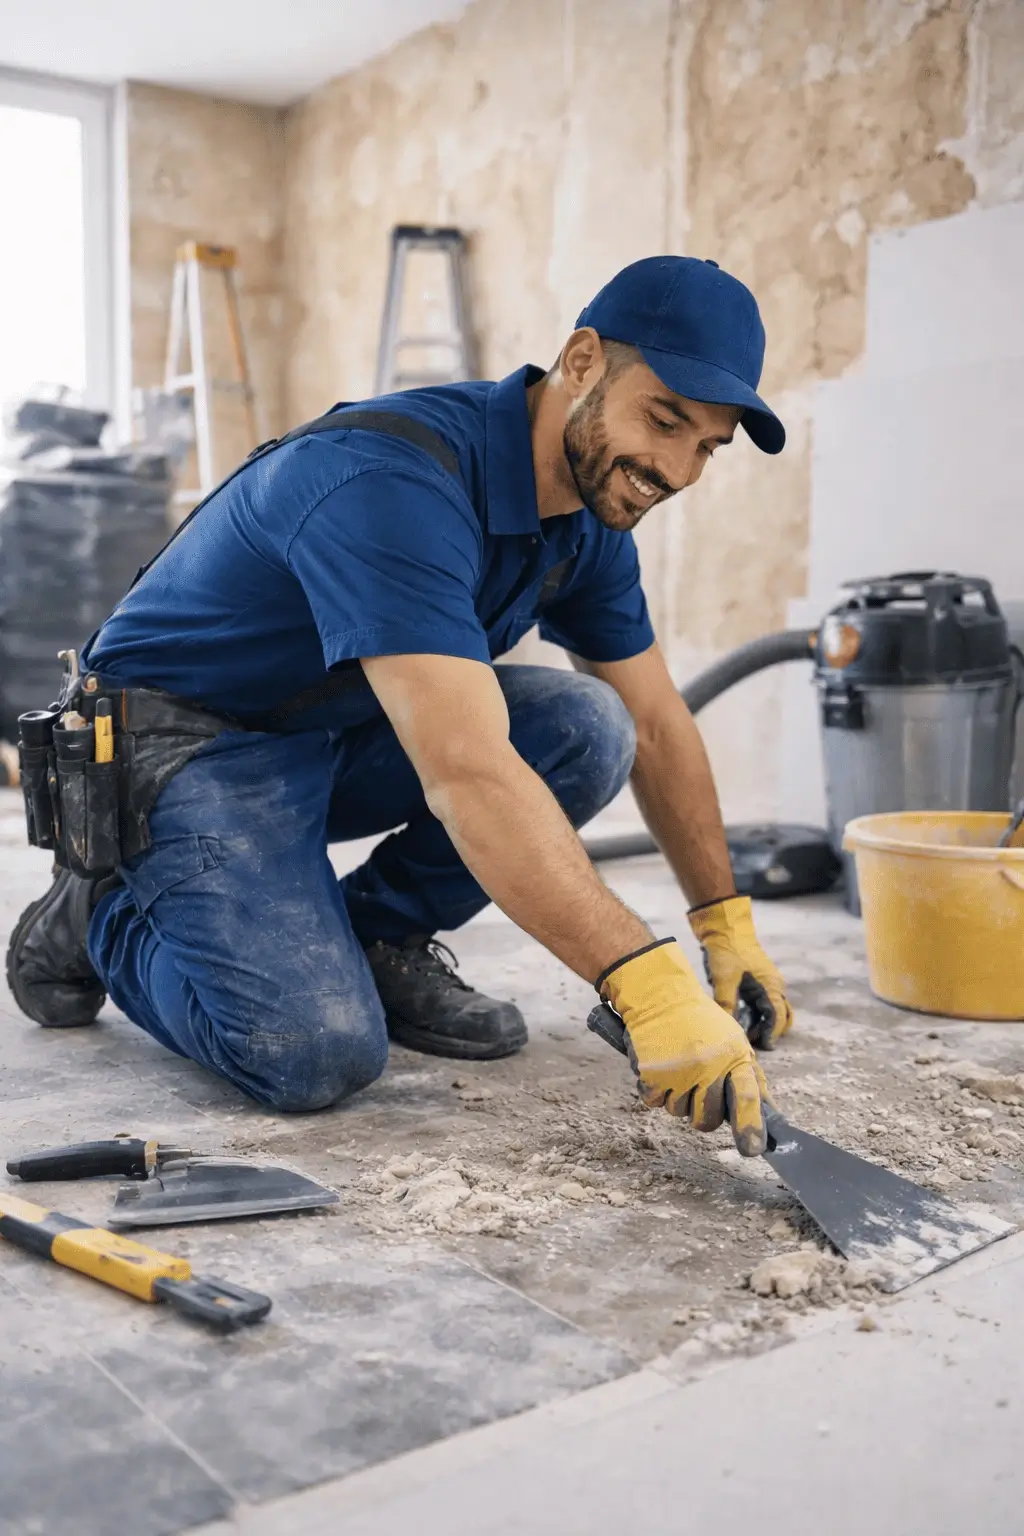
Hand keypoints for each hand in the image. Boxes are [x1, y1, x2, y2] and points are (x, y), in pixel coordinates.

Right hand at [598, 938, 769, 1156]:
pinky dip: (655, 1091)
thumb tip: (768, 1113)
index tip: (753, 1149)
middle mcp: (707, 1067)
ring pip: (679, 1114)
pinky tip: (659, 1068)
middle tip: (699, 1091)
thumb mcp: (733, 1041)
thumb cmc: (699, 1021)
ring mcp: (678, 1072)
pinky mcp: (652, 1075)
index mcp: (733, 1057)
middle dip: (704, 1115)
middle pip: (708, 1120)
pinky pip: (654, 1103)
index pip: (746, 1096)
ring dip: (677, 1099)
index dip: (750, 1126)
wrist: (659, 995)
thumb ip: (750, 1077)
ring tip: (678, 1069)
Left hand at [689, 896, 792, 1049]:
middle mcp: (773, 984)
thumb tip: (728, 1027)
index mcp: (771, 984)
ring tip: (748, 1032)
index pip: (778, 1015)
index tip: (763, 1046)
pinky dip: (758, 1014)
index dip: (771, 1033)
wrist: (725, 927)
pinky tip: (742, 1019)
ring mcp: (767, 982)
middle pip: (782, 1015)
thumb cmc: (727, 950)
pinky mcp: (757, 981)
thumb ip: (726, 1003)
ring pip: (774, 1009)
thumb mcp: (724, 978)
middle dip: (771, 1030)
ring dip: (765, 1023)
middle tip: (754, 1040)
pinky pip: (763, 1002)